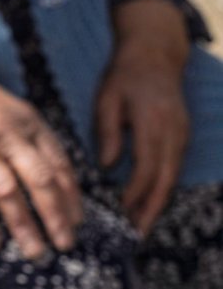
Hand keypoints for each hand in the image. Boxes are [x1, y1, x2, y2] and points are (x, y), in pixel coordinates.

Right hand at [0, 33, 81, 258]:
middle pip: (41, 181)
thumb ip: (31, 143)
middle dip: (56, 216)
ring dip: (24, 225)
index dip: (71, 197)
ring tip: (35, 252)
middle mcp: (11, 136)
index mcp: (31, 124)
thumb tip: (53, 180)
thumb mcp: (12, 114)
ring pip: (9, 193)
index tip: (77, 223)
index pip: (60, 165)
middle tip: (66, 245)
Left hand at [97, 0, 190, 234]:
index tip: (120, 214)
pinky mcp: (182, 136)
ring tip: (140, 227)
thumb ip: (108, 132)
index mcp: (153, 124)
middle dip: (151, 209)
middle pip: (165, 180)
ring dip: (158, 203)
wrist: (156, 53)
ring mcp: (181, 134)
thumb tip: (106, 166)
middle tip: (136, 235)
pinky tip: (148, 203)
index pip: (146, 167)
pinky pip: (173, 168)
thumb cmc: (125, 76)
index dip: (134, 194)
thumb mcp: (108, 99)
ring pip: (172, 177)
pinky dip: (162, 189)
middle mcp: (173, 133)